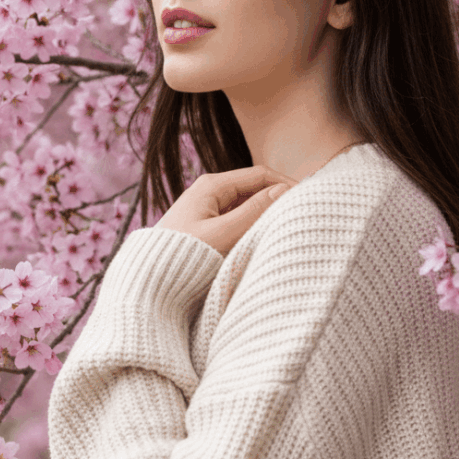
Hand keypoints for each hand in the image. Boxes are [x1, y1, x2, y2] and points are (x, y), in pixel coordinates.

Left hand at [154, 165, 299, 256]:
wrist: (150, 283)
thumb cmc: (182, 258)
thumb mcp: (223, 235)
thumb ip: (254, 212)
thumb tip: (285, 190)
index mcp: (211, 186)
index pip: (260, 175)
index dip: (286, 184)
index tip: (308, 199)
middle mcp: (209, 193)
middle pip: (254, 189)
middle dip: (278, 200)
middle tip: (301, 215)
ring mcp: (207, 211)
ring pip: (247, 207)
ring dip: (266, 215)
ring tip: (286, 229)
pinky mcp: (206, 228)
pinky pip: (237, 221)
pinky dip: (253, 227)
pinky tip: (264, 240)